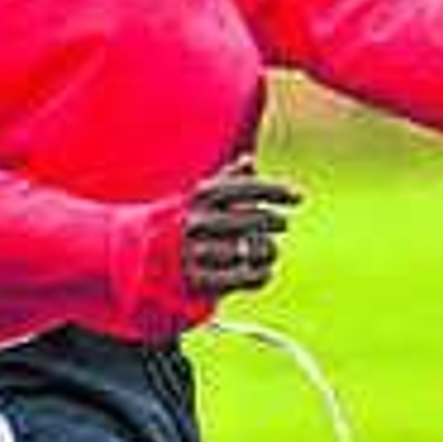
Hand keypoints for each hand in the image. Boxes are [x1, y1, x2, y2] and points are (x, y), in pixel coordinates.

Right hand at [181, 155, 301, 298]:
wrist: (144, 258)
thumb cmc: (180, 222)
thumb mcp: (197, 197)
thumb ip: (225, 180)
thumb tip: (249, 161)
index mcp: (198, 196)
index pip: (245, 187)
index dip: (275, 190)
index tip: (298, 197)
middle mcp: (197, 221)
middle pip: (254, 219)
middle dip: (275, 221)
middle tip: (281, 223)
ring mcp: (196, 252)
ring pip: (252, 250)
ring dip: (269, 250)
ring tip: (270, 249)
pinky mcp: (198, 281)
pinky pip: (244, 277)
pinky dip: (261, 273)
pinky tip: (263, 269)